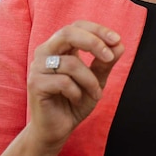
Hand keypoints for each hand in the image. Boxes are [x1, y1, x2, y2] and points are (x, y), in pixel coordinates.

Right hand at [28, 20, 123, 150]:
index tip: (117, 40)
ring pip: (71, 63)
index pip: (77, 26)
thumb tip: (120, 45)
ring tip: (95, 94)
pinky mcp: (35, 84)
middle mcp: (45, 52)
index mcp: (59, 47)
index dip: (97, 30)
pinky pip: (63, 82)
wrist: (57, 129)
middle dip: (93, 42)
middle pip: (68, 33)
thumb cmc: (74, 102)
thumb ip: (105, 63)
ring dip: (89, 80)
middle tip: (109, 57)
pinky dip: (76, 92)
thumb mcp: (96, 80)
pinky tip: (76, 100)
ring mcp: (38, 67)